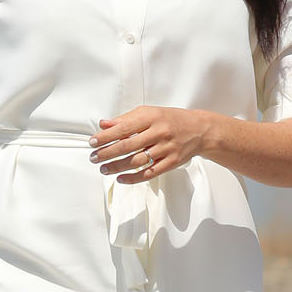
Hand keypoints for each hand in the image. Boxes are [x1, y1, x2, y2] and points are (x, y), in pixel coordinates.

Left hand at [91, 106, 207, 183]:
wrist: (199, 129)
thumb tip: (103, 124)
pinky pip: (151, 173)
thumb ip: (125, 119)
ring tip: (103, 169)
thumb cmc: (169, 119)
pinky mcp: (172, 162)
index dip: (106, 136)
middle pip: (128, 145)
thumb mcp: (148, 113)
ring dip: (117, 166)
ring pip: (138, 161)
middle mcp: (159, 133)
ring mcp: (166, 148)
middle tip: (94, 158)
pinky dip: (134, 178)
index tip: (92, 142)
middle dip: (107, 153)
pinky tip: (121, 179)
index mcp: (151, 118)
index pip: (124, 128)